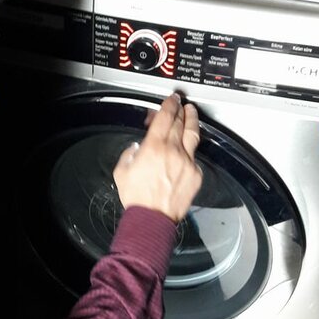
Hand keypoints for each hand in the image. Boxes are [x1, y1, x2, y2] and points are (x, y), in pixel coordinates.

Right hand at [113, 94, 201, 223]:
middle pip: (180, 122)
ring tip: (191, 113)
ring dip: (192, 120)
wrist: (153, 218)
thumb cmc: (137, 198)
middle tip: (180, 104)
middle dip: (180, 110)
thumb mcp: (122, 172)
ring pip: (193, 134)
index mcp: (154, 146)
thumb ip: (129, 154)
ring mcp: (187, 162)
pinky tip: (187, 148)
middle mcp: (173, 151)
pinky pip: (194, 156)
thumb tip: (136, 148)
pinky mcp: (196, 174)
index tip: (171, 99)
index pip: (165, 117)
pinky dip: (190, 150)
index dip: (169, 104)